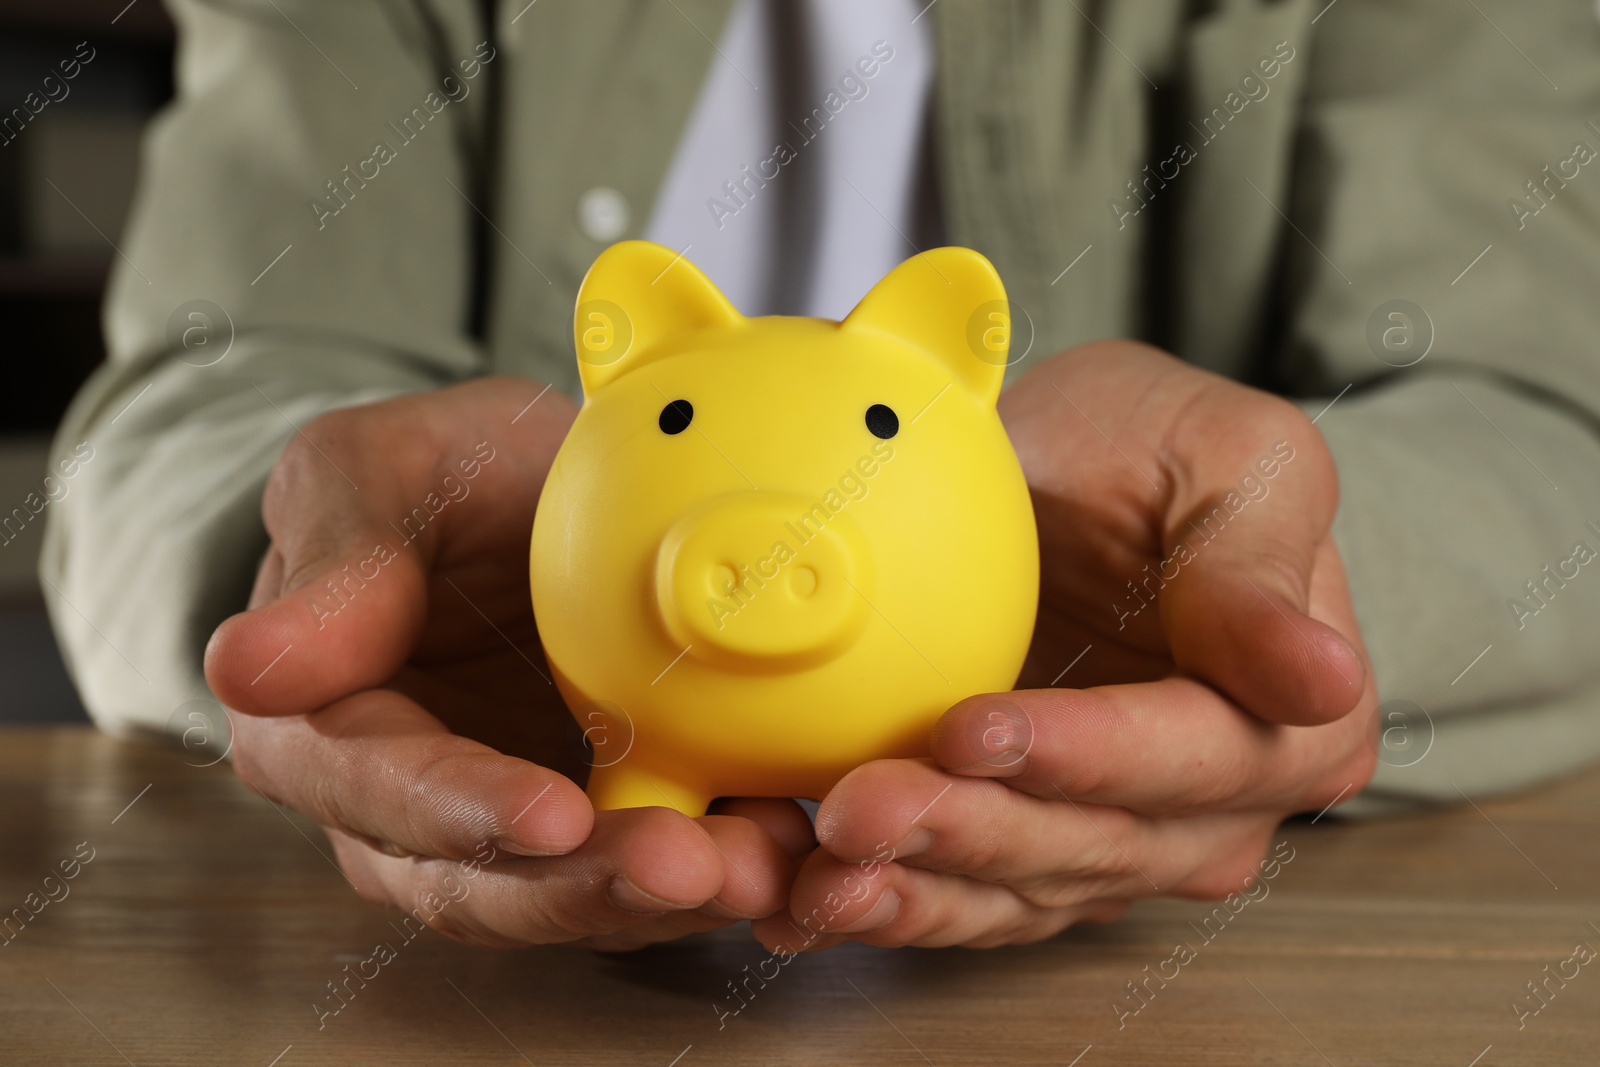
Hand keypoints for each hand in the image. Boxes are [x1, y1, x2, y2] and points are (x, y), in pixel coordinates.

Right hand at [206, 377, 810, 949]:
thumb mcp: (370, 469)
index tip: (550, 816)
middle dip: (591, 886)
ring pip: (577, 893)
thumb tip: (250, 666)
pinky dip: (719, 866)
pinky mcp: (602, 820)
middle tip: (691, 867)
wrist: (524, 490)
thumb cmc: (434, 474)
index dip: (462, 812)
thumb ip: (333, 558)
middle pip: (486, 879)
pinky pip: (652, 864)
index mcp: (324, 725)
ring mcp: (509, 825)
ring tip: (762, 864)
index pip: (381, 788)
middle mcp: (409, 808)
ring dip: (669, 898)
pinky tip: (791, 844)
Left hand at [752, 341, 1377, 950]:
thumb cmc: (1157, 446)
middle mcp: (1213, 808)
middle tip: (859, 807)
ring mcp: (1119, 843)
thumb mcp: (1231, 456)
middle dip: (968, 832)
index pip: (1189, 754)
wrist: (1077, 469)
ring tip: (819, 875)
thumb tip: (1321, 681)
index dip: (1082, 754)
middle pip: (1093, 842)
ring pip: (1018, 890)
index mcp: (1291, 720)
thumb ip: (1255, 570)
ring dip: (913, 889)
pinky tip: (805, 903)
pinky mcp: (1028, 855)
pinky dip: (886, 904)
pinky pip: (961, 900)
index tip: (973, 728)